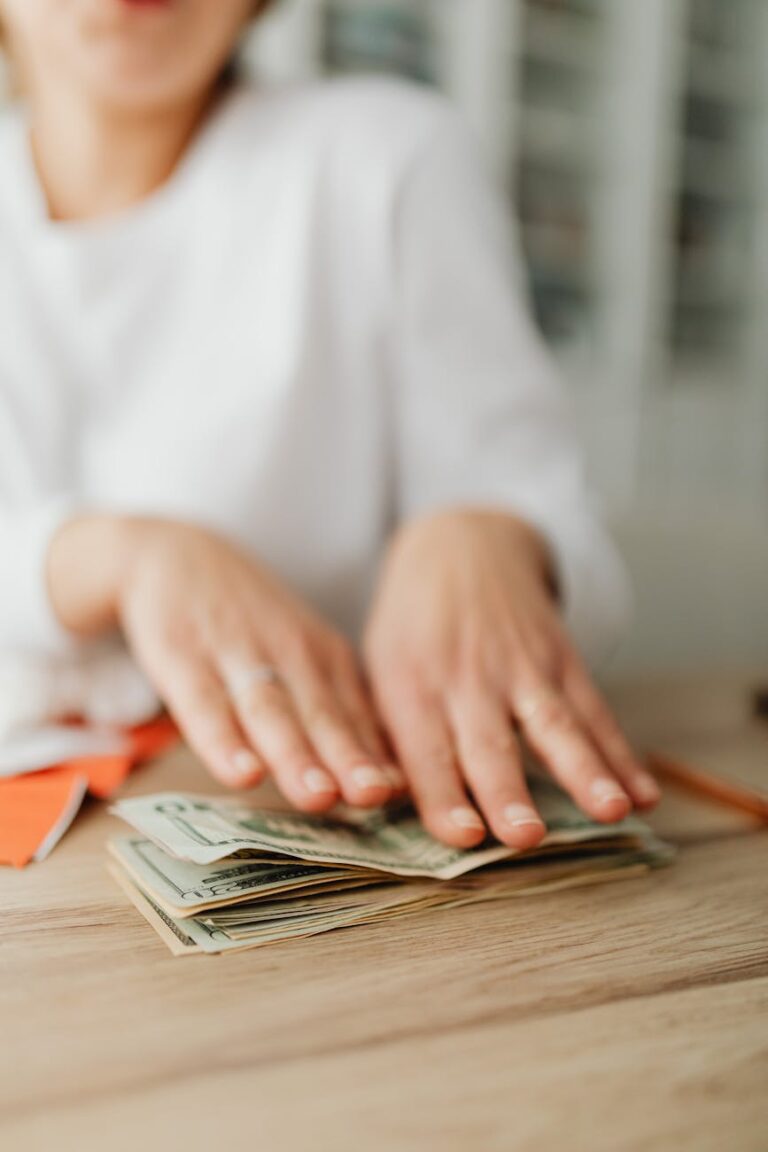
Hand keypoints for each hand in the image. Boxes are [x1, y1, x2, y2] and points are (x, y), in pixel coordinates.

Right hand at [49, 516, 399, 810]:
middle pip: (320, 715)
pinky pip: (205, 705)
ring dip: (295, 755)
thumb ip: (338, 712)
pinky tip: (241, 772)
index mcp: (324, 656)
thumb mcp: (301, 653)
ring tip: (318, 795)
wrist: (173, 554)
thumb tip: (389, 783)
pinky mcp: (183, 658)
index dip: (376, 757)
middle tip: (372, 797)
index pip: (355, 714)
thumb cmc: (248, 623)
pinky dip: (223, 741)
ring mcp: (236, 654)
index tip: (400, 794)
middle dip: (347, 759)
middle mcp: (288, 654)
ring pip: (270, 712)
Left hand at [364, 509, 659, 848]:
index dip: (441, 794)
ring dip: (584, 771)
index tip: (461, 837)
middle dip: (508, 792)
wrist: (459, 544)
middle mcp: (468, 677)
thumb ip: (386, 735)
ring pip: (555, 723)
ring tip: (610, 812)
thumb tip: (385, 805)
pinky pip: (594, 709)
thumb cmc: (410, 625)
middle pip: (490, 742)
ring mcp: (521, 666)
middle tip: (525, 837)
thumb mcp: (380, 667)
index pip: (425, 749)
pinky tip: (643, 792)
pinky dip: (620, 753)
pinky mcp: (561, 658)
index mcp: (412, 684)